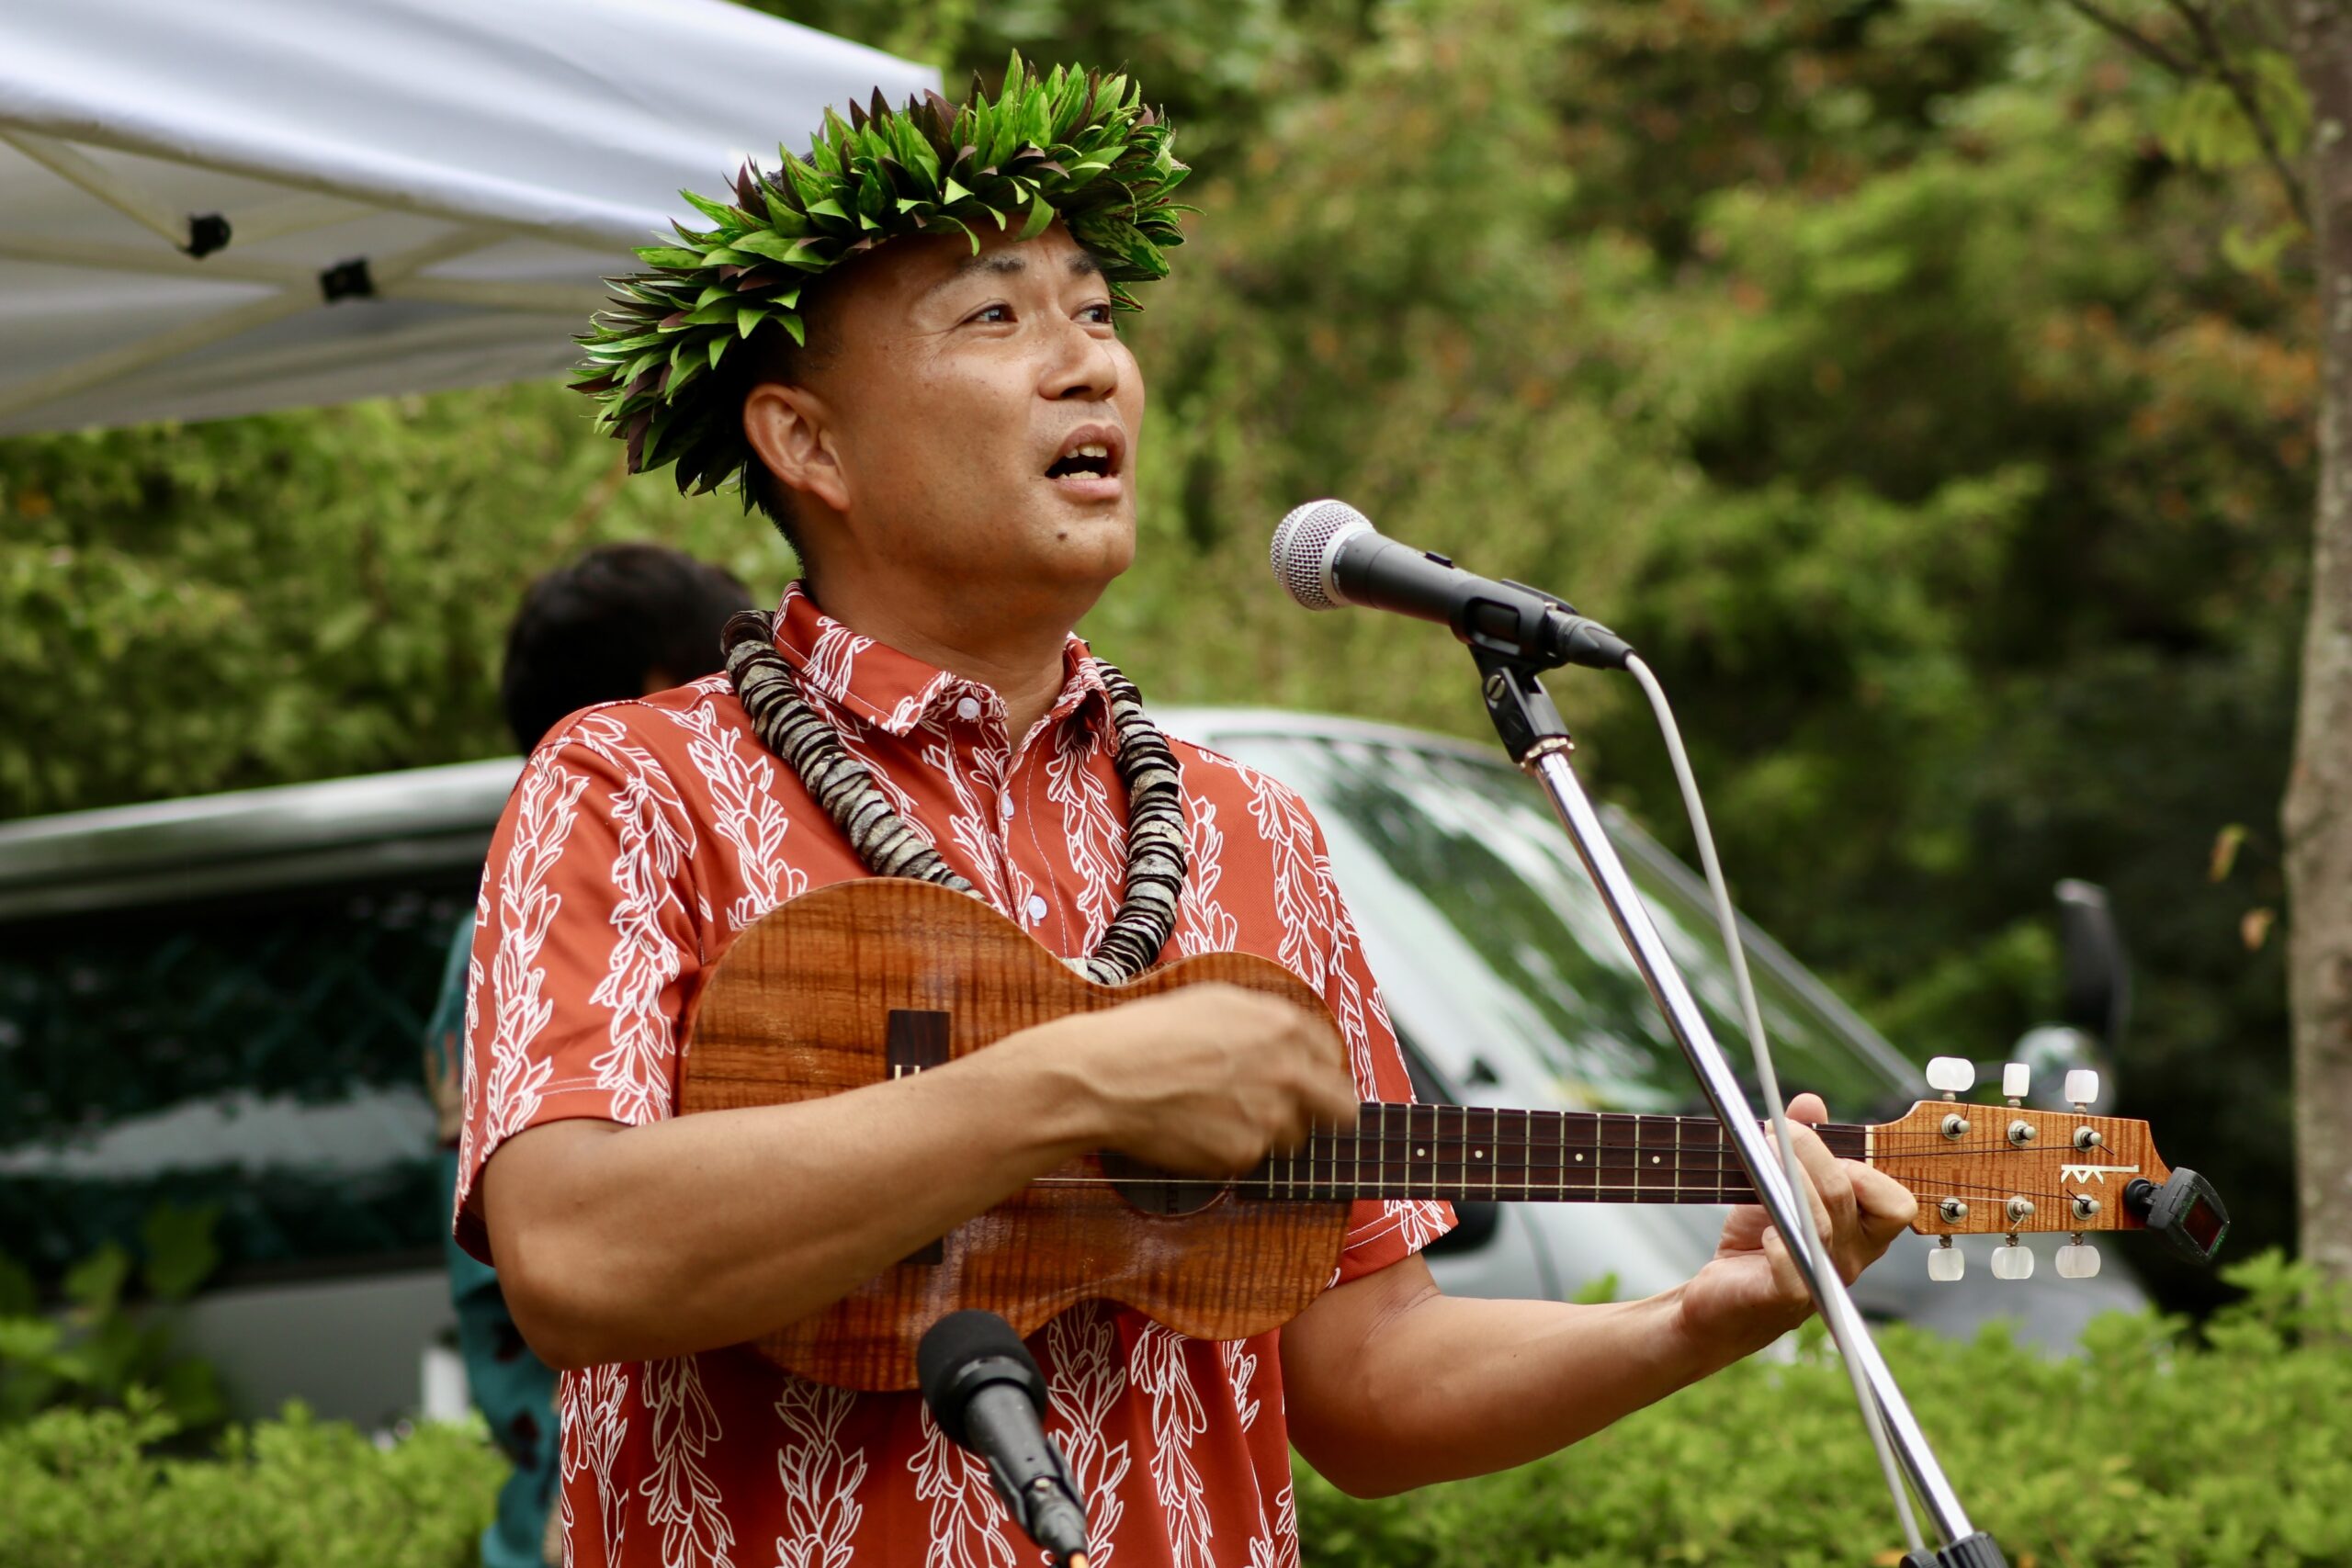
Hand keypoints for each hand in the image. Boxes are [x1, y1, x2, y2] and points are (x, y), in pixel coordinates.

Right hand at [1029, 982, 1360, 1175]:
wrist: (1106, 1076)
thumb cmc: (1150, 1032)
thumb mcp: (1215, 1000)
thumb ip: (1266, 1019)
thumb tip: (1293, 1037)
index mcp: (1285, 1027)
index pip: (1332, 1056)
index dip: (1317, 1067)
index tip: (1304, 1076)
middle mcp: (1289, 1073)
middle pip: (1341, 1109)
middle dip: (1324, 1111)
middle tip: (1293, 1110)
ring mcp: (1269, 1118)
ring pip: (1295, 1138)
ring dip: (1272, 1130)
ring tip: (1225, 1113)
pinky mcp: (1244, 1155)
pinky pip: (1254, 1157)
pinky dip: (1234, 1147)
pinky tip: (1201, 1128)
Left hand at [1674, 1093, 1917, 1356]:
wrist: (1720, 1296)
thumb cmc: (1758, 1239)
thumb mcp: (1780, 1184)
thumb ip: (1802, 1144)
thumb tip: (1809, 1103)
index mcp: (1861, 1231)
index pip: (1896, 1204)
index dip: (1865, 1171)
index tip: (1823, 1145)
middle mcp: (1850, 1257)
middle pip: (1846, 1196)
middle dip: (1812, 1153)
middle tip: (1776, 1129)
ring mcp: (1820, 1278)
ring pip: (1819, 1224)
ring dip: (1790, 1182)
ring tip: (1761, 1153)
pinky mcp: (1784, 1297)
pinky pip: (1794, 1271)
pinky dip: (1779, 1246)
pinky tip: (1764, 1233)